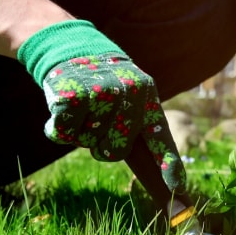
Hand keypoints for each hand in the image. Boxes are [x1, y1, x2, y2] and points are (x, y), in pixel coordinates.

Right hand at [18, 20, 185, 192]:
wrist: (71, 47)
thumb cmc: (103, 83)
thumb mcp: (129, 95)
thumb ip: (138, 127)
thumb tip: (149, 172)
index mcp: (147, 96)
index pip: (160, 136)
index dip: (169, 164)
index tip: (178, 187)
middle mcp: (128, 94)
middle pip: (116, 151)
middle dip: (102, 146)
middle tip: (96, 121)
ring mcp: (100, 94)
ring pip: (88, 143)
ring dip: (79, 132)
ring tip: (82, 106)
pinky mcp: (72, 96)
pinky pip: (64, 134)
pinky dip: (58, 128)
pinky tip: (63, 105)